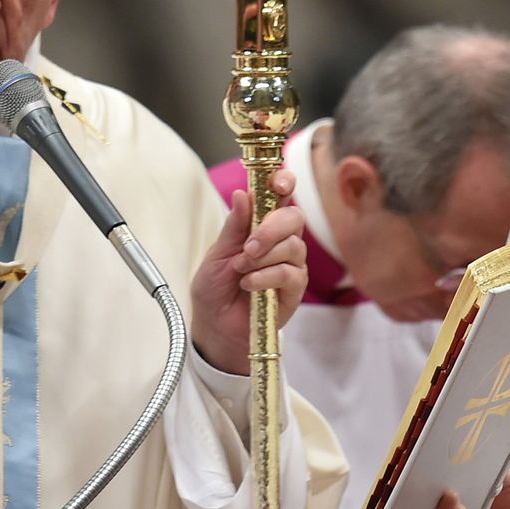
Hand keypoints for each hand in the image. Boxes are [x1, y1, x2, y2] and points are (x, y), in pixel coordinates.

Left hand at [189, 168, 306, 374]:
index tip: (278, 184)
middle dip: (272, 228)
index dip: (284, 183)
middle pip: (294, 218)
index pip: (281, 196)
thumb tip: (242, 194)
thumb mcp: (217, 254)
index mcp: (261, 225)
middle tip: (248, 246)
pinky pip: (290, 274)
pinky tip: (248, 284)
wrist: (215, 326)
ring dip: (264, 257)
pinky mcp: (294, 289)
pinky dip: (266, 277)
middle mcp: (281, 241)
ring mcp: (291, 265)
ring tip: (241, 270)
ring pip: (293, 246)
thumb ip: (233, 227)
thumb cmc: (215, 288)